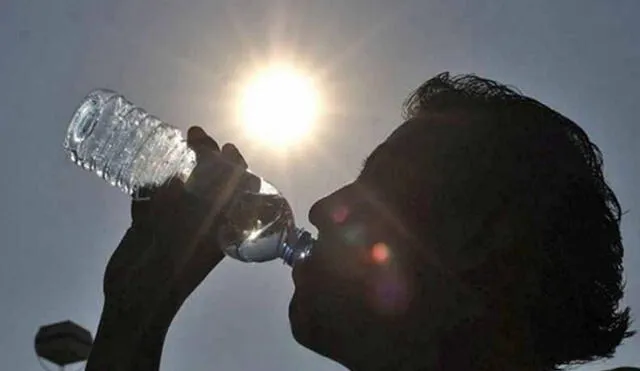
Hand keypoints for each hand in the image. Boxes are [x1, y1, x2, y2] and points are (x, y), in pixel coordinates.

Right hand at [102, 126, 251, 327]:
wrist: (136, 299)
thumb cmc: (173, 264)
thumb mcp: (192, 228)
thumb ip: (190, 198)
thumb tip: (184, 174)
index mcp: (220, 226)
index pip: (237, 190)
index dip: (235, 167)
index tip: (228, 148)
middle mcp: (200, 222)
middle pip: (208, 182)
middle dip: (204, 157)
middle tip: (194, 135)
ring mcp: (172, 223)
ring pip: (179, 188)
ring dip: (177, 168)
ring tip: (174, 146)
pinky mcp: (146, 226)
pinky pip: (149, 199)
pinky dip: (147, 186)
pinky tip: (143, 172)